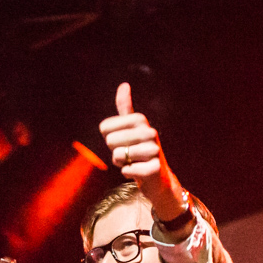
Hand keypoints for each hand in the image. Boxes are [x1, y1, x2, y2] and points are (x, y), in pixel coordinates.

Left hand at [99, 83, 185, 220]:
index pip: (104, 128)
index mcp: (140, 119)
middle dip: (115, 151)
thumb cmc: (139, 151)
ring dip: (121, 163)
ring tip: (134, 162)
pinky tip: (138, 172)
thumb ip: (125, 108)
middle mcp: (149, 132)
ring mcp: (154, 150)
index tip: (123, 142)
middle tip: (129, 154)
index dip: (109, 139)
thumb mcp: (132, 128)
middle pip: (110, 141)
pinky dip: (128, 173)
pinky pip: (127, 170)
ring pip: (118, 156)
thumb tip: (124, 84)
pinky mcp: (154, 168)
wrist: (158, 177)